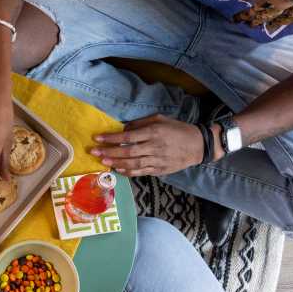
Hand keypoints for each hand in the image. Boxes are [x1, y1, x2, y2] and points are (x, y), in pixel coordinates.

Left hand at [92, 114, 210, 176]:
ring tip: (103, 162)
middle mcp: (154, 147)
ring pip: (133, 164)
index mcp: (154, 132)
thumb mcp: (160, 119)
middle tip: (94, 151)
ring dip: (116, 163)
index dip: (111, 138)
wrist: (198, 145)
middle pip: (128, 151)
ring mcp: (157, 160)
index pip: (128, 136)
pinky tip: (118, 170)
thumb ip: (141, 123)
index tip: (97, 138)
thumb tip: (123, 127)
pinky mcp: (160, 170)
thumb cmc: (177, 129)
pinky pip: (141, 172)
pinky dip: (129, 172)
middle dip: (109, 152)